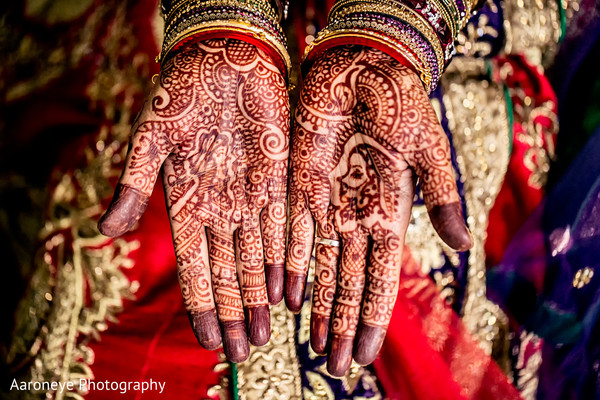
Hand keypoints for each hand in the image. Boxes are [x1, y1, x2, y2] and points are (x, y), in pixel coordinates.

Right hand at [98, 39, 288, 361]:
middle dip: (235, 314)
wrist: (222, 57)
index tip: (211, 341)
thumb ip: (134, 184)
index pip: (195, 267)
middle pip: (229, 273)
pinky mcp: (279, 179)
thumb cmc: (181, 92)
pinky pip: (284, 228)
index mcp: (187, 203)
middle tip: (245, 352)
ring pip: (257, 259)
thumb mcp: (151, 138)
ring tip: (266, 334)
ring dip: (260, 298)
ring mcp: (250, 197)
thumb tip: (104, 231)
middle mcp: (220, 208)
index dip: (202, 306)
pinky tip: (289, 291)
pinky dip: (285, 260)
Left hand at [285, 46, 471, 375]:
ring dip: (316, 308)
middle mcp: (356, 219)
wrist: (362, 68)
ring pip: (319, 269)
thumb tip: (462, 246)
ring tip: (312, 345)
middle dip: (342, 326)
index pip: (381, 279)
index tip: (365, 357)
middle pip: (348, 285)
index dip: (373, 320)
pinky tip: (286, 297)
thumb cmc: (400, 103)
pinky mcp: (298, 188)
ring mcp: (326, 207)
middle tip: (335, 368)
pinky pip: (292, 236)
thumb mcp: (427, 149)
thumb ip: (442, 195)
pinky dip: (290, 267)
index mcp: (389, 215)